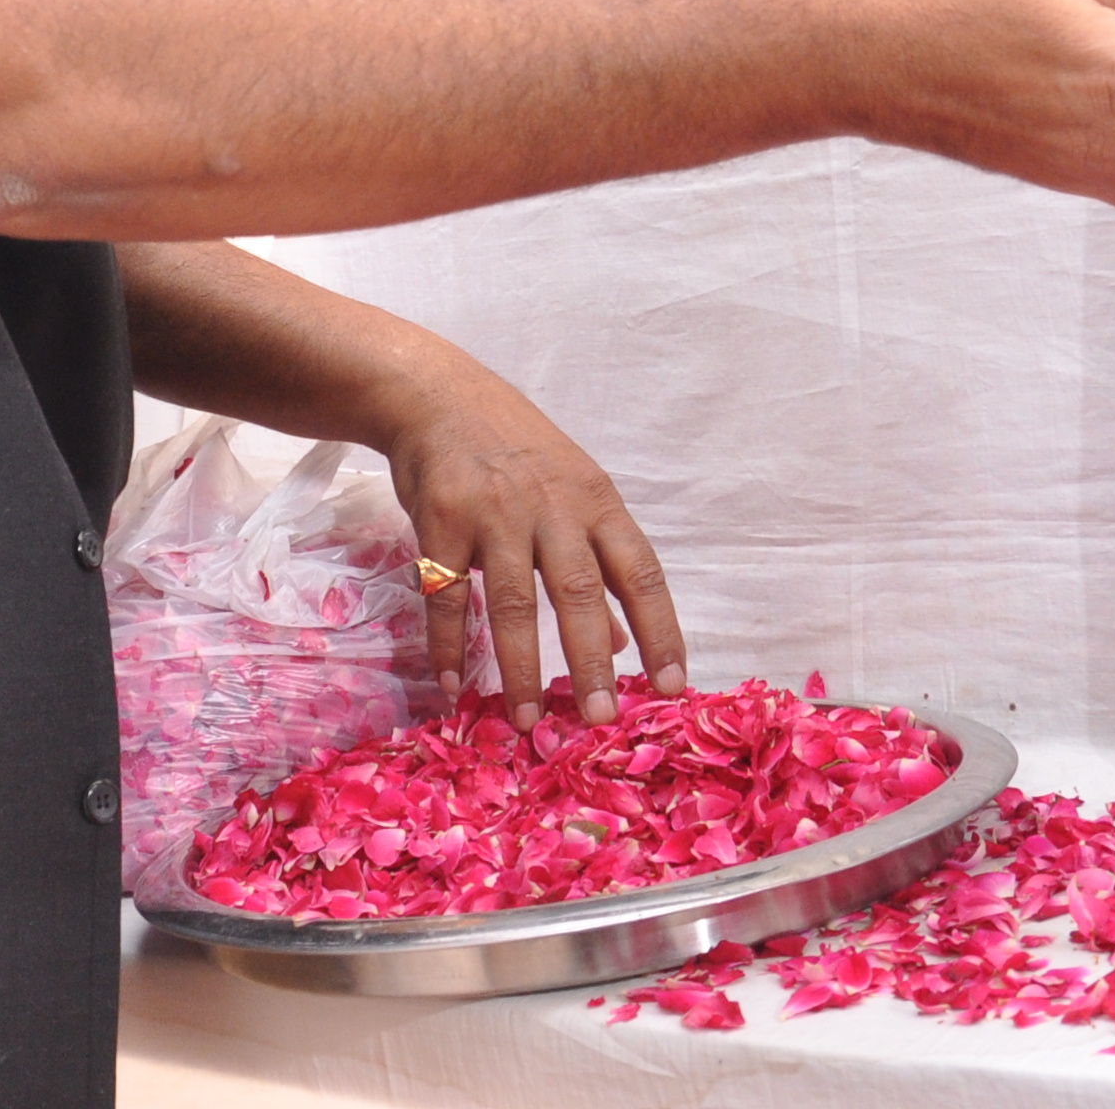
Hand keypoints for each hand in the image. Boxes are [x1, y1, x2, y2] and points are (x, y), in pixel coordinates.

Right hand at [371, 353, 684, 725]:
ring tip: (528, 720)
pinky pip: (447, 594)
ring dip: (522, 667)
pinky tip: (452, 684)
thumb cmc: (517, 451)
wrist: (440, 395)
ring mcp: (495, 514)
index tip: (674, 685)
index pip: (642, 572)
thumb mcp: (574, 492)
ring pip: (515, 601)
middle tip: (602, 719)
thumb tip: (624, 641)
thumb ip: (600, 563)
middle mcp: (552, 508)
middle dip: (592, 660)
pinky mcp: (442, 521)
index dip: (661, 630)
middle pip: (580, 592)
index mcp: (596, 502)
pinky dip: (449, 644)